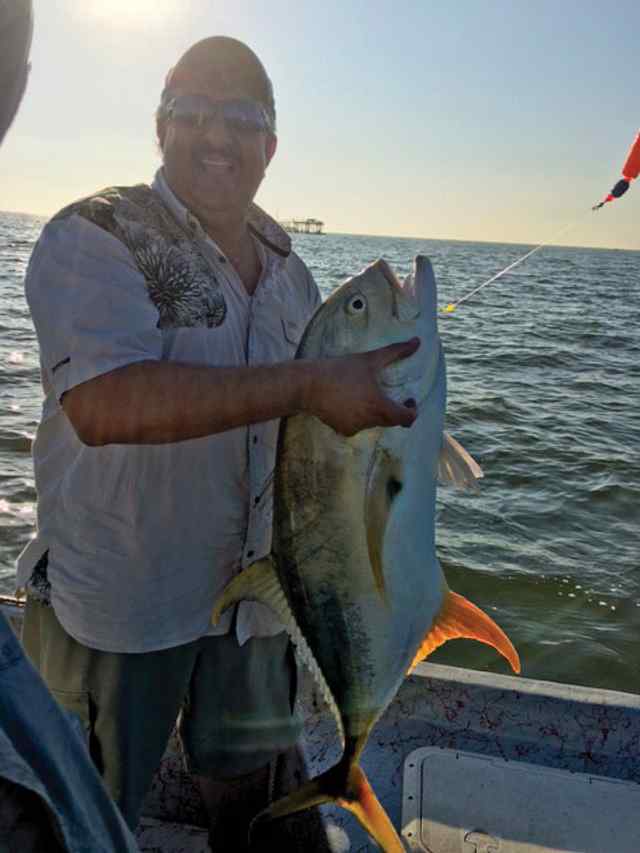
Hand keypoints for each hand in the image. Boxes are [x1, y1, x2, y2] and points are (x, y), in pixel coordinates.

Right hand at [303, 338, 419, 435]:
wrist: (308, 385)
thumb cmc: (340, 370)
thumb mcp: (370, 359)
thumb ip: (396, 351)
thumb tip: (417, 341)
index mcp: (379, 406)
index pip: (407, 419)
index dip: (412, 410)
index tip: (408, 399)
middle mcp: (369, 421)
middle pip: (391, 420)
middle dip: (393, 409)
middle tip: (388, 394)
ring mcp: (355, 428)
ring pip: (374, 422)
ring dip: (374, 411)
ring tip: (362, 394)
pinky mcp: (343, 430)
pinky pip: (358, 425)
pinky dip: (358, 416)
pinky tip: (348, 403)